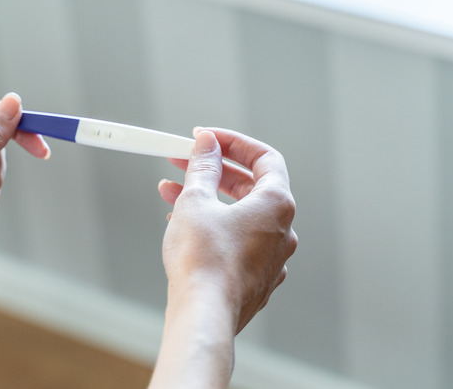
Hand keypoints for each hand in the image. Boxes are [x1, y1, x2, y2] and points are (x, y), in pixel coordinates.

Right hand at [158, 128, 296, 332]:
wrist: (203, 314)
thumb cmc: (203, 260)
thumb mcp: (196, 201)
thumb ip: (204, 167)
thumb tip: (207, 144)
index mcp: (276, 205)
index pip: (265, 158)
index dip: (234, 143)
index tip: (207, 139)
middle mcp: (282, 232)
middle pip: (251, 187)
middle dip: (213, 171)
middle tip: (183, 161)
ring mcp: (271, 258)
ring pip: (239, 216)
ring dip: (206, 199)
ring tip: (170, 193)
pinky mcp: (255, 279)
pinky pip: (236, 241)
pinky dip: (213, 226)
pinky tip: (182, 226)